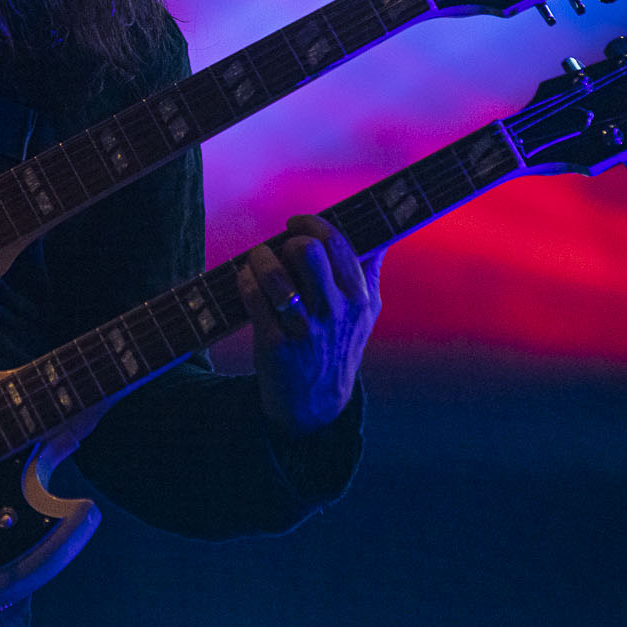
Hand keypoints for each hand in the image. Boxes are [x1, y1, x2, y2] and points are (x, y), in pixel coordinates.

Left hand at [235, 215, 380, 434]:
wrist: (316, 403)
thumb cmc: (338, 346)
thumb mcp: (365, 313)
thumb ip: (369, 271)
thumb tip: (380, 235)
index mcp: (358, 297)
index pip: (336, 243)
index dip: (310, 224)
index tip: (295, 224)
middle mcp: (334, 311)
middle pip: (305, 251)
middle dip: (287, 242)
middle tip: (280, 250)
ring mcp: (304, 329)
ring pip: (275, 274)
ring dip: (260, 259)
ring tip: (258, 262)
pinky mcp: (275, 344)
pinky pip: (254, 297)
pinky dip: (246, 281)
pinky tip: (247, 280)